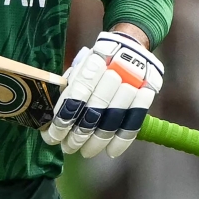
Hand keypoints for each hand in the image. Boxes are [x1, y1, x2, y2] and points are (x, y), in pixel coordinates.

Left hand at [41, 31, 163, 157]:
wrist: (131, 46)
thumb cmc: (98, 60)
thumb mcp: (81, 65)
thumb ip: (70, 87)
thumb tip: (50, 117)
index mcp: (95, 61)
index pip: (76, 95)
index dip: (63, 119)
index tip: (53, 136)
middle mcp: (116, 70)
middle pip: (95, 110)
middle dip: (78, 134)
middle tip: (68, 148)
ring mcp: (135, 82)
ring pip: (113, 120)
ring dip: (97, 141)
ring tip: (85, 152)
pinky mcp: (148, 92)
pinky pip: (134, 122)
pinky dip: (121, 141)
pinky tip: (109, 152)